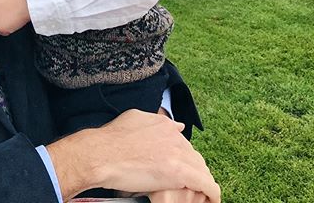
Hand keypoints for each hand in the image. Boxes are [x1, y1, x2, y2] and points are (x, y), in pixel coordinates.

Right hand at [46, 110, 219, 202]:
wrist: (102, 154)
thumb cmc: (111, 140)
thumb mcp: (133, 118)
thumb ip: (155, 121)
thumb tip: (175, 125)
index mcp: (163, 124)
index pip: (182, 142)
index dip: (181, 157)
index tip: (178, 168)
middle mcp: (174, 135)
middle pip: (194, 155)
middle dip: (193, 170)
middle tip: (189, 185)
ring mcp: (177, 152)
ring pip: (201, 169)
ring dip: (201, 182)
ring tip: (200, 195)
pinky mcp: (179, 172)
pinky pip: (205, 184)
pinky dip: (211, 193)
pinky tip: (211, 200)